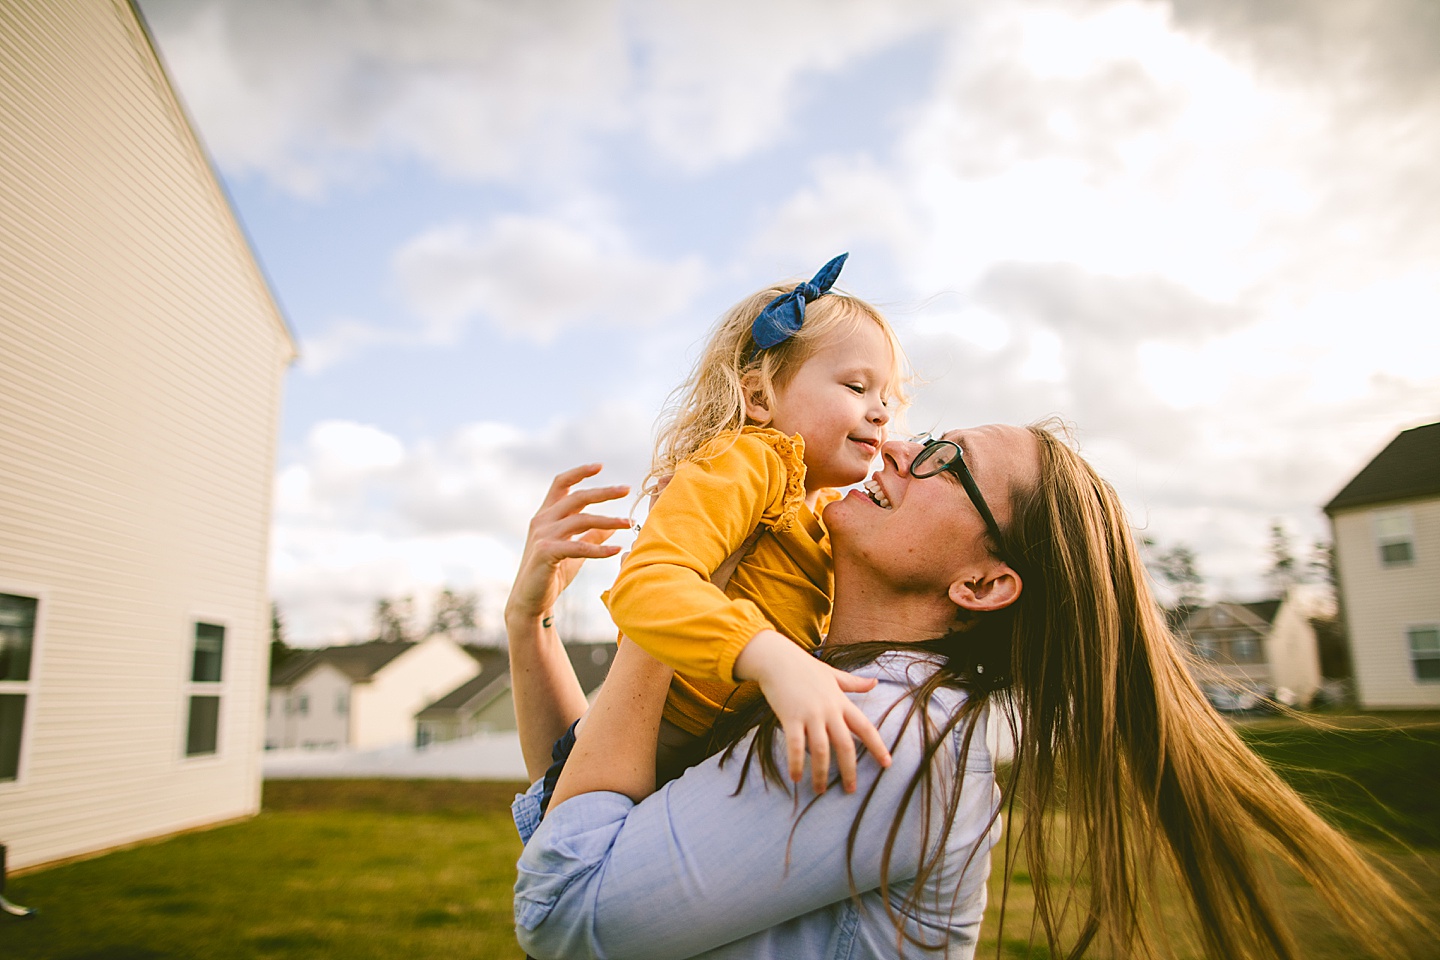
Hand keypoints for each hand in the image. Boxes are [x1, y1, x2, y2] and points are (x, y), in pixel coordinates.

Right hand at [505, 464, 630, 627]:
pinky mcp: (546, 552)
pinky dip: (599, 549)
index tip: (600, 466)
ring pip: (581, 520)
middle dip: (604, 492)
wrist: (530, 602)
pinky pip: (578, 546)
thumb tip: (611, 527)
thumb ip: (590, 537)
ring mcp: (542, 535)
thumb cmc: (551, 575)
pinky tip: (616, 551)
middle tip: (627, 489)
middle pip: (577, 497)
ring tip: (629, 523)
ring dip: (609, 521)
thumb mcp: (574, 552)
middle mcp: (542, 521)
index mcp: (546, 515)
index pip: (561, 484)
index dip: (579, 472)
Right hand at [733, 630, 892, 793]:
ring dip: (821, 773)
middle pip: (845, 745)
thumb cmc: (805, 667)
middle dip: (849, 770)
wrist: (777, 658)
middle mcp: (829, 710)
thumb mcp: (833, 674)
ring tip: (820, 790)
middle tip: (850, 789)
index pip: (865, 727)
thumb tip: (874, 682)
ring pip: (821, 750)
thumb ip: (853, 683)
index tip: (887, 764)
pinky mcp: (790, 718)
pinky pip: (796, 746)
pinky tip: (796, 778)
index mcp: (841, 702)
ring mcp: (810, 715)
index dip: (877, 746)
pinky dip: (797, 763)